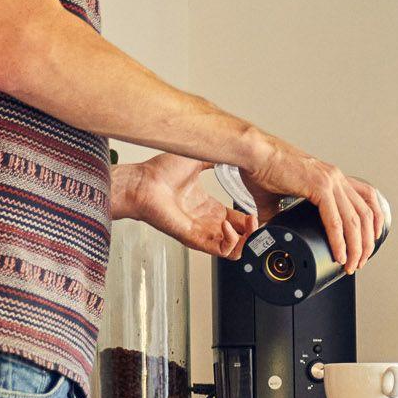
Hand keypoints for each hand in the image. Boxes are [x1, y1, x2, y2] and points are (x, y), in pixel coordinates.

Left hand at [117, 155, 250, 260]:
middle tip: (254, 219)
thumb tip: (231, 146)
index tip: (255, 209)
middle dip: (253, 231)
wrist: (141, 183)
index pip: (237, 220)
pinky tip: (228, 225)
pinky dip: (232, 242)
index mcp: (208, 206)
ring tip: (247, 224)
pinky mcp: (194, 239)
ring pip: (234, 249)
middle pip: (240, 237)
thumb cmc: (159, 173)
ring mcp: (201, 232)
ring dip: (246, 239)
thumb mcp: (196, 160)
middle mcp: (206, 221)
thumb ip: (216, 156)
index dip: (249, 218)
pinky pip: (222, 251)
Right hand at [238, 136, 386, 273]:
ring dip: (356, 247)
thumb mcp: (279, 196)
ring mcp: (329, 181)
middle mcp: (335, 177)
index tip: (369, 240)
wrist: (254, 154)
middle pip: (366, 213)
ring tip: (351, 263)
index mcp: (331, 177)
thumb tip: (271, 230)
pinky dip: (339, 241)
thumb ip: (280, 214)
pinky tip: (339, 254)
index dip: (373, 221)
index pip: (367, 198)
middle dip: (366, 243)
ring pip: (355, 220)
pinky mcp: (318, 186)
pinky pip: (335, 220)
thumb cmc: (263, 168)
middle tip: (360, 261)